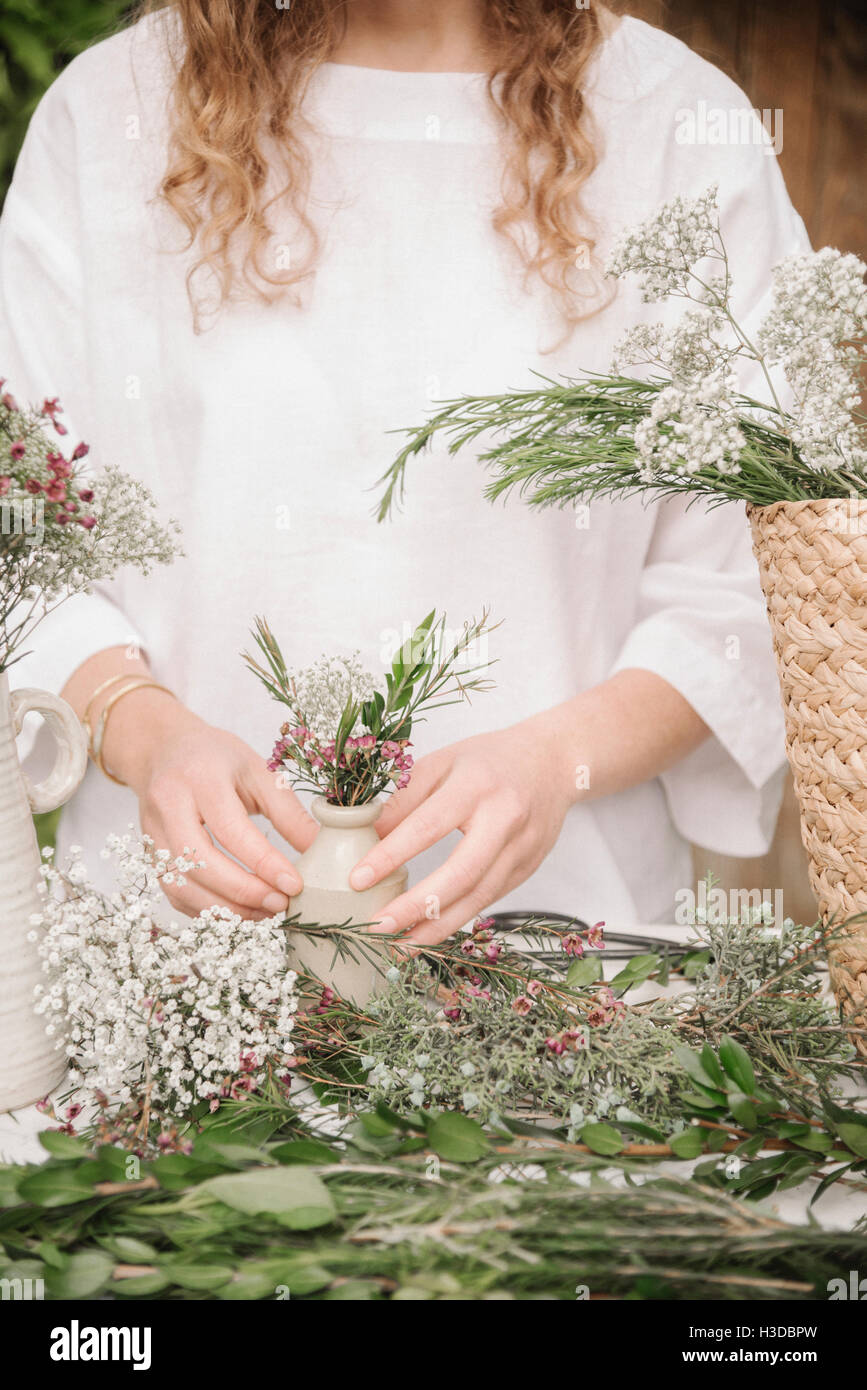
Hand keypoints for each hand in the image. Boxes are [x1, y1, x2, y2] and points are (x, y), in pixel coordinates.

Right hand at [109, 692, 316, 919]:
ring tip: (265, 913)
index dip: (263, 863)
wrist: (163, 751)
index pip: (231, 830)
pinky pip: (175, 894)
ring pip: (183, 885)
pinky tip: (239, 911)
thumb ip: (288, 812)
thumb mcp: (258, 771)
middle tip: (281, 904)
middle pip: (200, 863)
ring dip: (226, 909)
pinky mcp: (148, 855)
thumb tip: (320, 850)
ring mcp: (152, 833)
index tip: (294, 885)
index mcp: (199, 777)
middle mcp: (167, 806)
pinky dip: (207, 910)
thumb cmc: (215, 758)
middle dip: (244, 892)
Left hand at [348, 718, 574, 944]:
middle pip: (460, 873)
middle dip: (415, 906)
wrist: (553, 762)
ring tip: (398, 944)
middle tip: (377, 926)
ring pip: (477, 898)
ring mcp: (521, 848)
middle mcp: (504, 819)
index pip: (427, 826)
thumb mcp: (442, 764)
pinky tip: (427, 931)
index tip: (356, 879)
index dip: (390, 855)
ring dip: (435, 926)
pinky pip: (488, 901)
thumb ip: (405, 801)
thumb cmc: (489, 760)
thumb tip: (364, 837)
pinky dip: (456, 920)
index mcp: (476, 785)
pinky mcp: (528, 869)